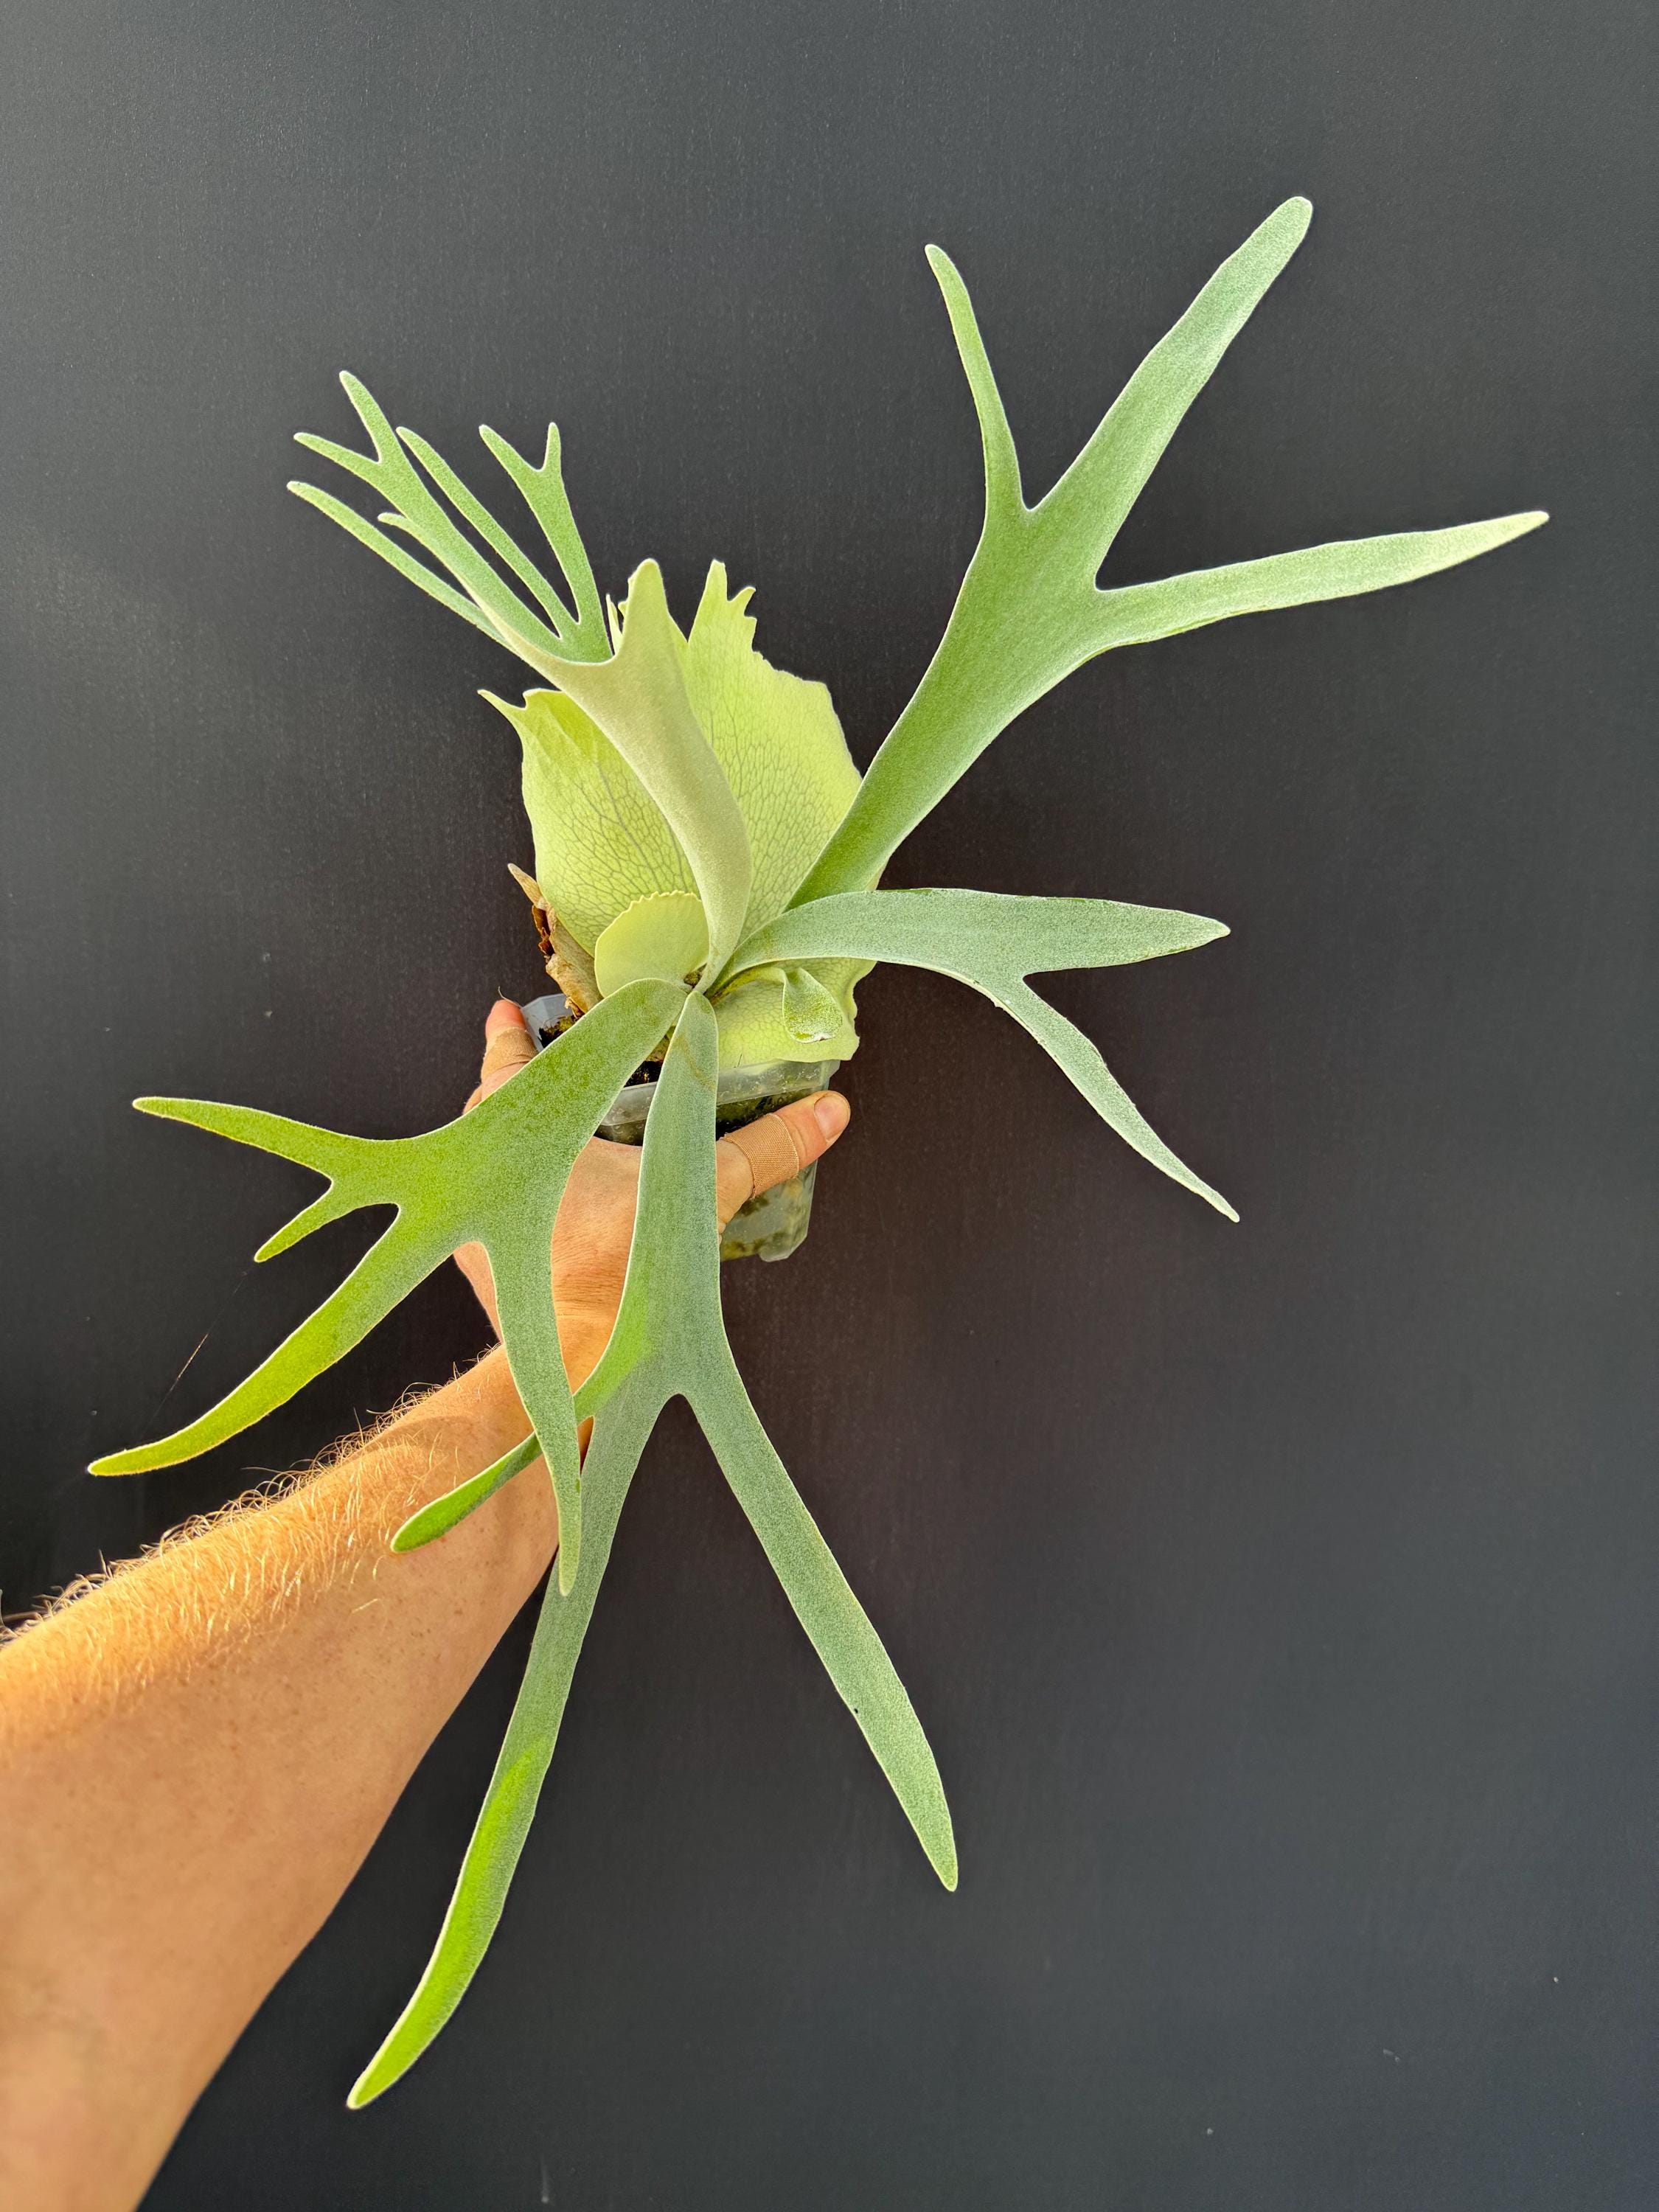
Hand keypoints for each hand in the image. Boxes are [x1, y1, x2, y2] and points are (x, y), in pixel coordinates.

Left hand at [454, 999, 850, 1391]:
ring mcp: (475, 1218)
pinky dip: (530, 1191)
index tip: (506, 1008)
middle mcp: (482, 1161)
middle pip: (496, 1105)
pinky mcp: (486, 1264)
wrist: (575, 1360)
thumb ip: (766, 1147)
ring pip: (495, 1158)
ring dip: (524, 1139)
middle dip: (521, 1083)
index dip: (511, 1030)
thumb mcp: (699, 1188)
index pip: (507, 1055)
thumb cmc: (619, 1263)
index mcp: (518, 1122)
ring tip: (559, 1125)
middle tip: (546, 1060)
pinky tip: (567, 1199)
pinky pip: (503, 1206)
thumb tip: (830, 1111)